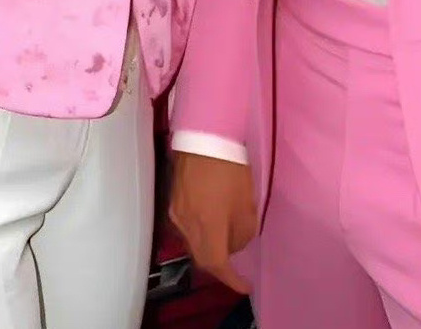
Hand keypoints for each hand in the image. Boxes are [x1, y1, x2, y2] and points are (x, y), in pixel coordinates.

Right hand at [169, 152, 257, 293]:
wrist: (204, 134)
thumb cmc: (230, 166)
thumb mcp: (246, 200)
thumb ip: (242, 230)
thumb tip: (235, 243)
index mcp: (208, 226)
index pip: (217, 264)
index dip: (231, 279)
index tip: (244, 286)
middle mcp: (187, 224)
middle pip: (202, 256)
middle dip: (219, 265)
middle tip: (235, 267)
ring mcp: (177, 212)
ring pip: (193, 242)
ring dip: (209, 247)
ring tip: (225, 243)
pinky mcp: (174, 200)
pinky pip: (187, 227)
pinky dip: (201, 232)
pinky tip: (211, 223)